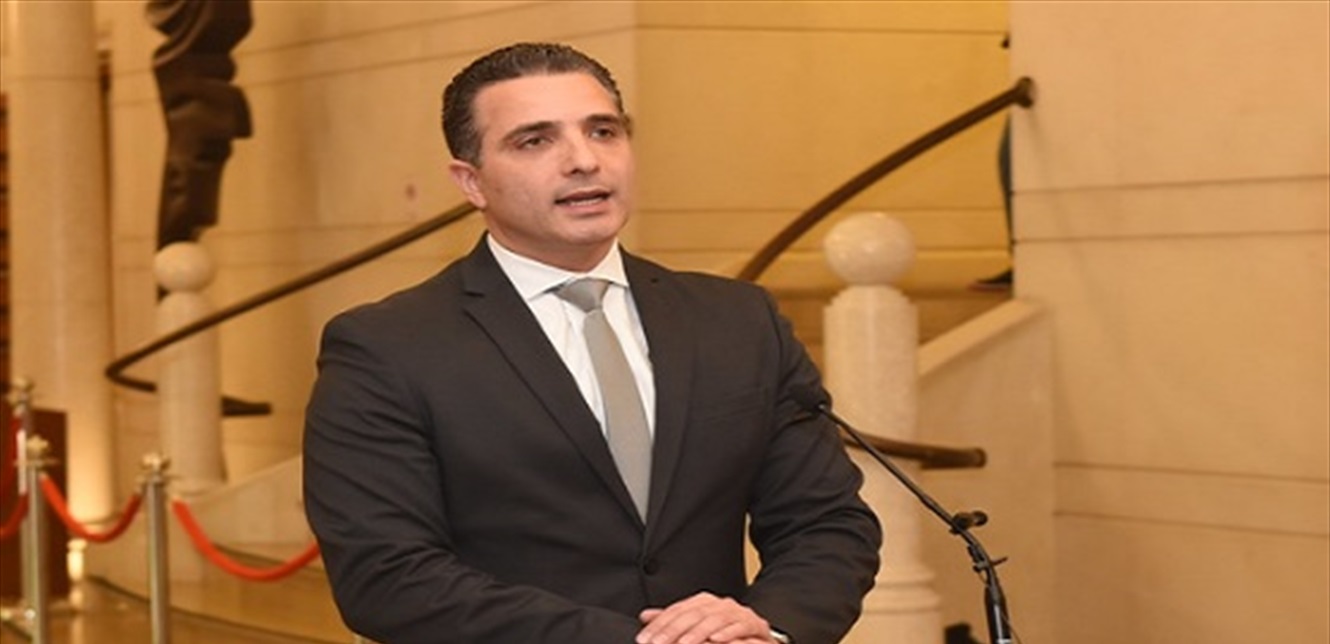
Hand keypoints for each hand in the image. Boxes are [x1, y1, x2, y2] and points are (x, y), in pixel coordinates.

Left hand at [637, 592, 773, 643]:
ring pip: (714, 620)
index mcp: (703, 602)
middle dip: (672, 631)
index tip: (643, 639)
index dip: (659, 625)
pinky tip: (716, 639)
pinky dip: (728, 632)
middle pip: (692, 614)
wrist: (758, 632)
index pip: (676, 611)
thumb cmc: (725, 631)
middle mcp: (719, 604)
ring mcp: (738, 612)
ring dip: (698, 633)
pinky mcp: (755, 623)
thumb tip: (645, 615)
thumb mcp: (697, 625)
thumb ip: (673, 621)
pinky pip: (741, 626)